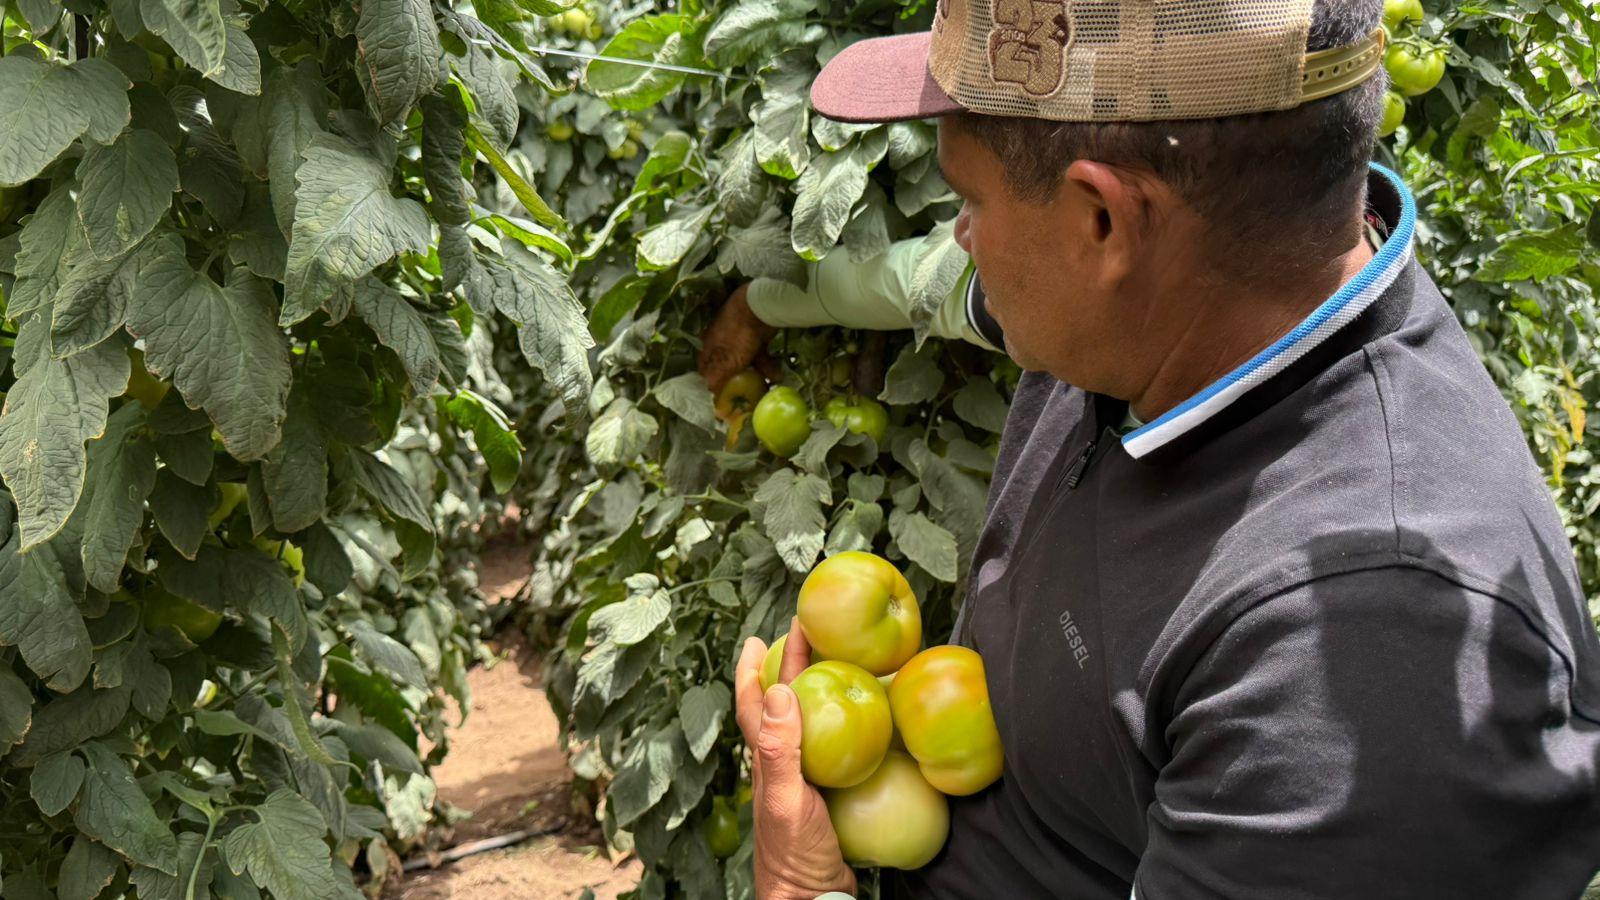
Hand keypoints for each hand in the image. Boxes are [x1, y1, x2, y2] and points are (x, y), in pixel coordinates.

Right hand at [699, 283, 778, 394]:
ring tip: (765, 390)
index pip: (705, 372)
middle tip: (745, 401)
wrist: (760, 307)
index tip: (720, 401)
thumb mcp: (726, 362)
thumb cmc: (737, 335)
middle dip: (736, 384)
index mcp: (709, 349)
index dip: (711, 386)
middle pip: (726, 370)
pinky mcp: (756, 339)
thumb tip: (707, 400)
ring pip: (745, 365)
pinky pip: (759, 357)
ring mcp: (740, 342)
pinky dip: (768, 366)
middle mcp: (722, 346)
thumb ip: (716, 380)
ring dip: (756, 377)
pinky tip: (777, 375)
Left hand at [735, 620, 856, 899]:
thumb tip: (779, 690)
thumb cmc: (795, 853)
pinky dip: (846, 726)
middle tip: (802, 634)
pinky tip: (866, 723)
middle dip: (788, 667)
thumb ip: (781, 747)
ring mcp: (803, 779)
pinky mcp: (827, 794)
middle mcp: (781, 763)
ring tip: (833, 664)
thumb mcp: (787, 798)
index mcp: (766, 758)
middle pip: (780, 703)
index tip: (761, 634)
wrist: (812, 897)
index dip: (755, 667)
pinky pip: (835, 749)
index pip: (755, 702)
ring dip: (815, 691)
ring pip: (808, 722)